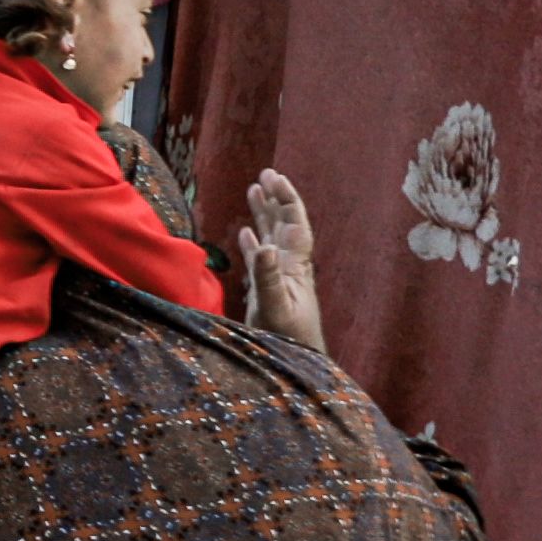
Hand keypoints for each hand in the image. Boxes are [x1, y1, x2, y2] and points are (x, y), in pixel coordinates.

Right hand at [230, 168, 321, 341]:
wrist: (296, 366)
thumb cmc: (289, 340)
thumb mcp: (276, 308)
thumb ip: (268, 278)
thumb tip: (263, 244)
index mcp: (296, 265)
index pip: (293, 223)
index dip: (285, 198)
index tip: (273, 177)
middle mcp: (289, 266)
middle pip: (283, 224)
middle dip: (275, 199)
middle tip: (265, 174)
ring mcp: (279, 278)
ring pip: (271, 238)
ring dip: (264, 215)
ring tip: (253, 191)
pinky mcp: (268, 292)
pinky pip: (260, 260)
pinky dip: (253, 244)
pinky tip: (246, 234)